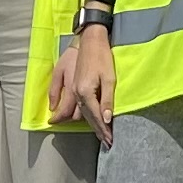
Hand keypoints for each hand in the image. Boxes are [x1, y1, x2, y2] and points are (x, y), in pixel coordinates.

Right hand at [51, 27, 114, 142]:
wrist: (89, 40)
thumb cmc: (102, 57)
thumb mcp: (109, 79)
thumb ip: (107, 100)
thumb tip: (107, 119)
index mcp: (85, 92)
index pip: (96, 117)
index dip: (104, 129)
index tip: (110, 140)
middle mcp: (76, 93)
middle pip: (87, 117)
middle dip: (98, 130)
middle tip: (107, 142)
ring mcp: (72, 90)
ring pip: (79, 113)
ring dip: (90, 124)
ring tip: (100, 134)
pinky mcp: (72, 86)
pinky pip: (75, 105)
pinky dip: (82, 115)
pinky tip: (86, 119)